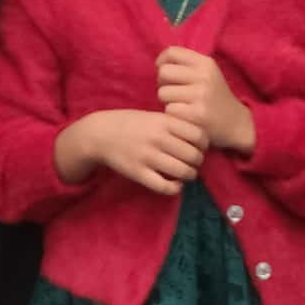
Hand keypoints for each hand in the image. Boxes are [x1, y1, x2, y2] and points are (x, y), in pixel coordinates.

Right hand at [55, 108, 206, 195]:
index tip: (199, 147)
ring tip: (184, 173)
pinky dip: (175, 188)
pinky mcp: (139, 173)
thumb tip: (200, 140)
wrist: (100, 134)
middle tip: (192, 162)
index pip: (198, 135)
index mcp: (163, 121)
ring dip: (189, 175)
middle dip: (198, 162)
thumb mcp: (152, 116)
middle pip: (194, 156)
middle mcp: (158, 138)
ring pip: (184, 172)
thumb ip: (174, 125)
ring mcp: (148, 157)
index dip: (204, 144)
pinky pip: (166, 187)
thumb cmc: (129, 123)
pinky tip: (173, 184)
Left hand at [157, 46, 255, 153]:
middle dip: (163, 83)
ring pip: (163, 92)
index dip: (162, 61)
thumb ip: (185, 63)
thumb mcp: (207, 73)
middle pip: (164, 72)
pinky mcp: (198, 114)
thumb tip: (159, 63)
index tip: (167, 74)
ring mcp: (201, 95)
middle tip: (173, 92)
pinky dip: (173, 115)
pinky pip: (169, 110)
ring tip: (180, 105)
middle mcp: (204, 76)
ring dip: (167, 101)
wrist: (237, 125)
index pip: (172, 52)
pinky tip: (183, 116)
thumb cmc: (214, 96)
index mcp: (206, 63)